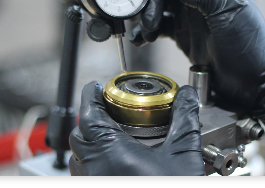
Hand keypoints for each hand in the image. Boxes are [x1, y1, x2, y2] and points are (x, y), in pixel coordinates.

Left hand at [68, 81, 204, 175]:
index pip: (88, 114)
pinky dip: (93, 164)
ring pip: (79, 158)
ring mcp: (92, 184)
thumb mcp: (182, 154)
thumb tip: (185, 98)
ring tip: (110, 136)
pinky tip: (114, 164)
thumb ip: (183, 120)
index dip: (90, 96)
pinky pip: (85, 176)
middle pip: (79, 135)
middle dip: (90, 118)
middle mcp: (93, 170)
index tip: (97, 87)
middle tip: (107, 108)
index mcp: (109, 152)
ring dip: (90, 143)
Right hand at [116, 0, 264, 143]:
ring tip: (146, 32)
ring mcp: (191, 16)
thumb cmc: (251, 47)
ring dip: (146, 15)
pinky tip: (142, 39)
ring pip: (158, 5)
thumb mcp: (231, 14)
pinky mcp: (184, 35)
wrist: (256, 83)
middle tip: (146, 17)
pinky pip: (159, 26)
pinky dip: (146, 31)